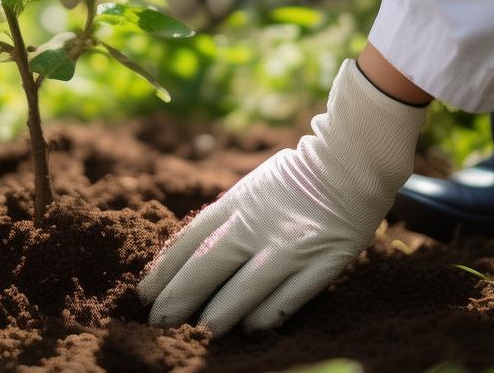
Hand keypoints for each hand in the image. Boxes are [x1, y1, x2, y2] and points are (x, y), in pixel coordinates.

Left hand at [138, 59, 426, 333]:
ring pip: (244, 288)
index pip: (190, 239)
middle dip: (179, 297)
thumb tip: (192, 255)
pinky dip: (265, 316)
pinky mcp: (319, 263)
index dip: (164, 269)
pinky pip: (286, 298)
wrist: (348, 163)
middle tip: (159, 321)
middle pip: (208, 266)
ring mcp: (287, 245)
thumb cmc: (295, 178)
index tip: (144, 292)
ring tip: (202, 331)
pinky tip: (251, 329)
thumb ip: (226, 218)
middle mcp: (256, 224)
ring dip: (219, 314)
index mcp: (236, 202)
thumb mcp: (251, 187)